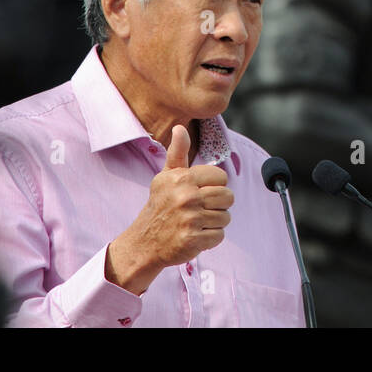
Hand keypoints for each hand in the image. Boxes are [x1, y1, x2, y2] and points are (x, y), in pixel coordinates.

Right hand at [105, 125, 232, 294]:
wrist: (144, 243)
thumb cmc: (160, 206)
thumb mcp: (166, 177)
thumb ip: (177, 153)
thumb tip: (179, 128)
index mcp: (182, 178)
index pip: (221, 177)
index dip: (214, 186)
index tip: (199, 193)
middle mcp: (186, 196)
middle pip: (228, 196)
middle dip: (217, 205)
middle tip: (200, 210)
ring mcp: (189, 219)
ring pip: (225, 217)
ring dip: (214, 223)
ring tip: (196, 223)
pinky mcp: (192, 240)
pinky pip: (219, 235)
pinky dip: (210, 238)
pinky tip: (195, 235)